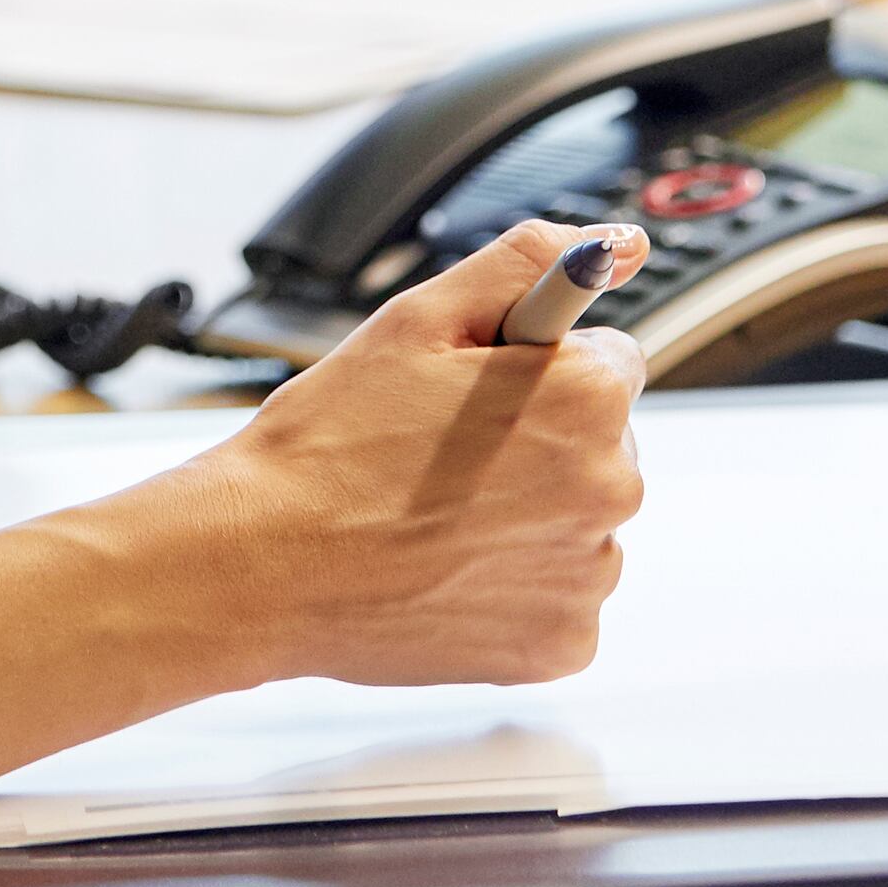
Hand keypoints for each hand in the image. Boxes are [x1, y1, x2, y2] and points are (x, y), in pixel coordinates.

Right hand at [144, 223, 646, 690]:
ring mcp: (590, 576)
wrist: (262, 566)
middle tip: (437, 456)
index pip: (607, 361)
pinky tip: (444, 571)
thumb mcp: (421, 319)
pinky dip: (513, 588)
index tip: (472, 394)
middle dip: (538, 440)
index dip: (533, 370)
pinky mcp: (562, 645)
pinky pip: (558, 597)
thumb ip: (530, 262)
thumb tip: (625, 241)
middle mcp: (613, 486)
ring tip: (431, 518)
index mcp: (588, 396)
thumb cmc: (330, 441)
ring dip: (526, 516)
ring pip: (577, 521)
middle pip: (600, 444)